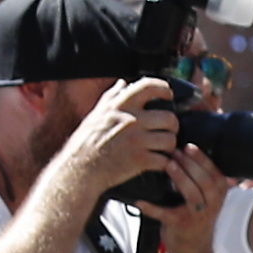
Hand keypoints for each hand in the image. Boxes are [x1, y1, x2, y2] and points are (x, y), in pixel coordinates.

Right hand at [55, 81, 186, 212]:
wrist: (80, 169)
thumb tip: (122, 83)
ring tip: (163, 148)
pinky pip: (164, 159)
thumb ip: (111, 97)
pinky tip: (158, 162)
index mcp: (120, 106)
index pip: (149, 87)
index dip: (164, 88)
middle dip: (172, 126)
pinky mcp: (140, 161)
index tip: (168, 95)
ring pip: (170, 139)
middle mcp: (130, 121)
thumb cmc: (86, 142)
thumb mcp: (96, 114)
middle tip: (168, 130)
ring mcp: (136, 141)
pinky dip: (164, 163)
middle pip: (169, 118)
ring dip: (169, 146)